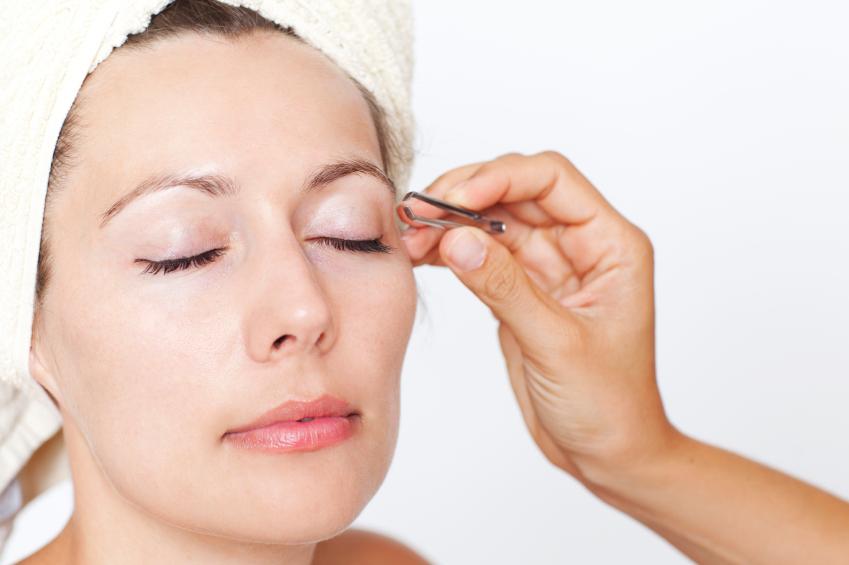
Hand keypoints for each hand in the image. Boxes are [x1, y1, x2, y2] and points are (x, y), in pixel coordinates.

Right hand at [400, 151, 679, 481]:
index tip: (453, 199)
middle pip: (515, 191)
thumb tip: (457, 238)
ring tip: (409, 238)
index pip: (552, 179)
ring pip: (491, 221)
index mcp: (611, 245)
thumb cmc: (609, 404)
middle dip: (463, 197)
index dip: (500, 177)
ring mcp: (546, 266)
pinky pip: (480, 255)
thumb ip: (506, 288)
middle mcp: (580, 245)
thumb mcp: (557, 345)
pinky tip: (420, 254)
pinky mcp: (519, 290)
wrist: (607, 452)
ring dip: (448, 223)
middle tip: (417, 217)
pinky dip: (449, 250)